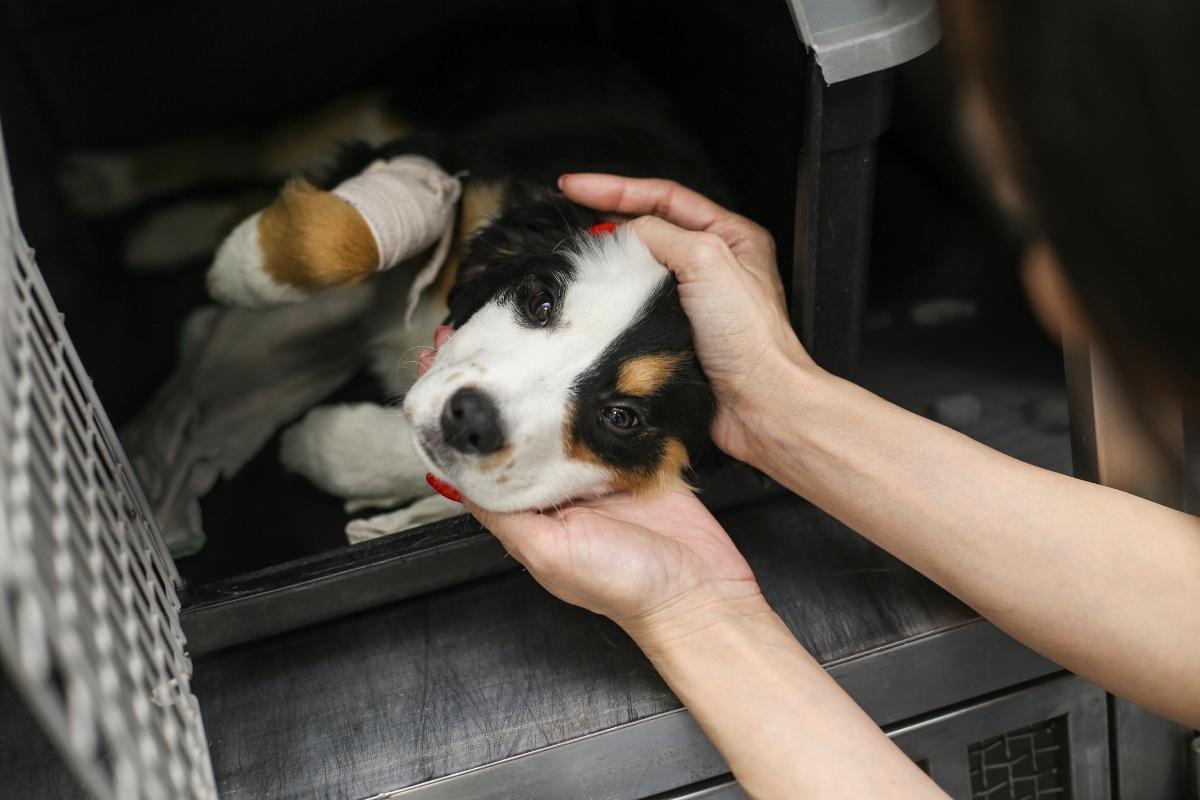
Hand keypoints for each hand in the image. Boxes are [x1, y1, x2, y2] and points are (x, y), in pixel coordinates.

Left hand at [416, 325, 761, 636]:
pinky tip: (578, 355)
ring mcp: (598, 467)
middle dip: (491, 385)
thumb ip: (501, 516)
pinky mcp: (636, 454)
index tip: (438, 373)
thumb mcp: (546, 553)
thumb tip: (451, 481)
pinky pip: (608, 415)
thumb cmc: (623, 585)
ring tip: (512, 330)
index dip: (459, 418)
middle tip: (464, 335)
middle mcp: (559, 486)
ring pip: (558, 412)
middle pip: (517, 426)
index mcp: (531, 511)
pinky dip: (593, 387)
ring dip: (538, 376)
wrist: (698, 592)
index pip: (484, 456)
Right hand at [560, 174, 818, 464]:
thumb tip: (622, 232)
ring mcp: (693, 302)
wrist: (757, 405)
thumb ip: (661, 235)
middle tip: (566, 213)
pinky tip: (595, 299)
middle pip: (650, 228)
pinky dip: (614, 302)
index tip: (574, 186)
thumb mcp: (708, 260)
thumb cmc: (752, 338)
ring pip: (639, 269)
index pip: (664, 196)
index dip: (616, 188)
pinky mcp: (676, 335)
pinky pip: (635, 309)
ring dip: (608, 262)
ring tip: (577, 255)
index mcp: (731, 236)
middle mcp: (713, 265)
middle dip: (607, 218)